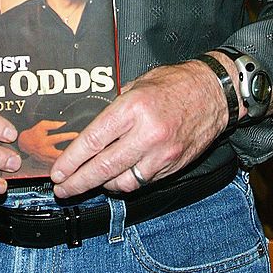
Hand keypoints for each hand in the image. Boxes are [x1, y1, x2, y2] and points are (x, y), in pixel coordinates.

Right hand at [18, 119, 78, 163]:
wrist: (24, 144)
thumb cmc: (34, 133)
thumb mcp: (42, 125)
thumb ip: (54, 124)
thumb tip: (65, 123)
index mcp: (45, 141)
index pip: (59, 138)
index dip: (69, 135)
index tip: (77, 134)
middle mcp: (46, 152)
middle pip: (61, 154)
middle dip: (71, 152)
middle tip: (83, 148)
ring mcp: (47, 160)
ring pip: (60, 162)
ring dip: (70, 160)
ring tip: (82, 157)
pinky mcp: (48, 165)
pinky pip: (59, 166)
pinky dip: (67, 166)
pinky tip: (75, 163)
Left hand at [49, 60, 232, 198]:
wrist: (214, 93)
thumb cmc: (175, 83)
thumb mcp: (138, 84)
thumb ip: (115, 108)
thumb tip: (91, 130)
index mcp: (133, 108)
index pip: (94, 140)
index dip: (71, 160)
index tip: (58, 171)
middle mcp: (147, 134)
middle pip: (103, 168)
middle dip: (78, 182)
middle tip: (62, 189)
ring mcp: (162, 154)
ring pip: (123, 182)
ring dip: (103, 184)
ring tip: (90, 180)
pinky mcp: (173, 167)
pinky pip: (142, 182)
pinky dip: (126, 182)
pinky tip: (117, 176)